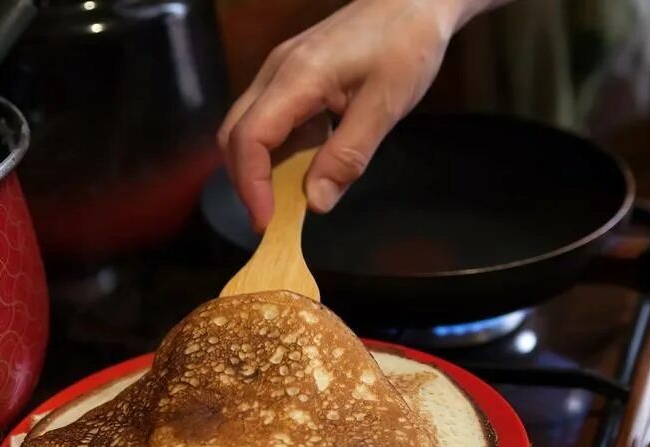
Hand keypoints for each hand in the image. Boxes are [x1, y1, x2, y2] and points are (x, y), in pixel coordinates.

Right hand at [218, 0, 499, 229]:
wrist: (415, 0)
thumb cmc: (406, 45)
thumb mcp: (385, 106)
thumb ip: (347, 157)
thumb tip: (315, 203)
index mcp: (297, 76)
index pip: (250, 137)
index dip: (252, 185)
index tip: (267, 222)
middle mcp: (276, 72)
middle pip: (235, 134)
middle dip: (246, 182)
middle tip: (271, 219)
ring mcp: (279, 72)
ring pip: (245, 128)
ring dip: (257, 168)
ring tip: (282, 201)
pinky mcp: (290, 76)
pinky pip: (267, 119)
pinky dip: (273, 152)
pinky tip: (299, 169)